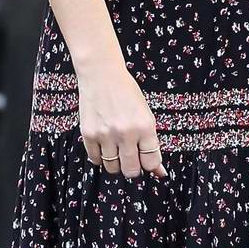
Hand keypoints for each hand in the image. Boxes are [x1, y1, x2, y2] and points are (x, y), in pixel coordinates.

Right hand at [78, 64, 166, 178]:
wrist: (102, 75)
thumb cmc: (126, 93)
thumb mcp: (146, 116)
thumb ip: (151, 144)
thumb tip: (159, 172)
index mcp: (145, 127)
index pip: (151, 163)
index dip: (150, 166)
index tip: (146, 161)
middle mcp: (126, 132)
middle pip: (131, 171)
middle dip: (133, 168)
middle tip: (131, 159)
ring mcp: (106, 134)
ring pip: (112, 168)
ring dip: (116, 163)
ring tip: (117, 149)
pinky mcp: (89, 134)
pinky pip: (95, 160)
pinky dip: (100, 157)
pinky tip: (104, 145)